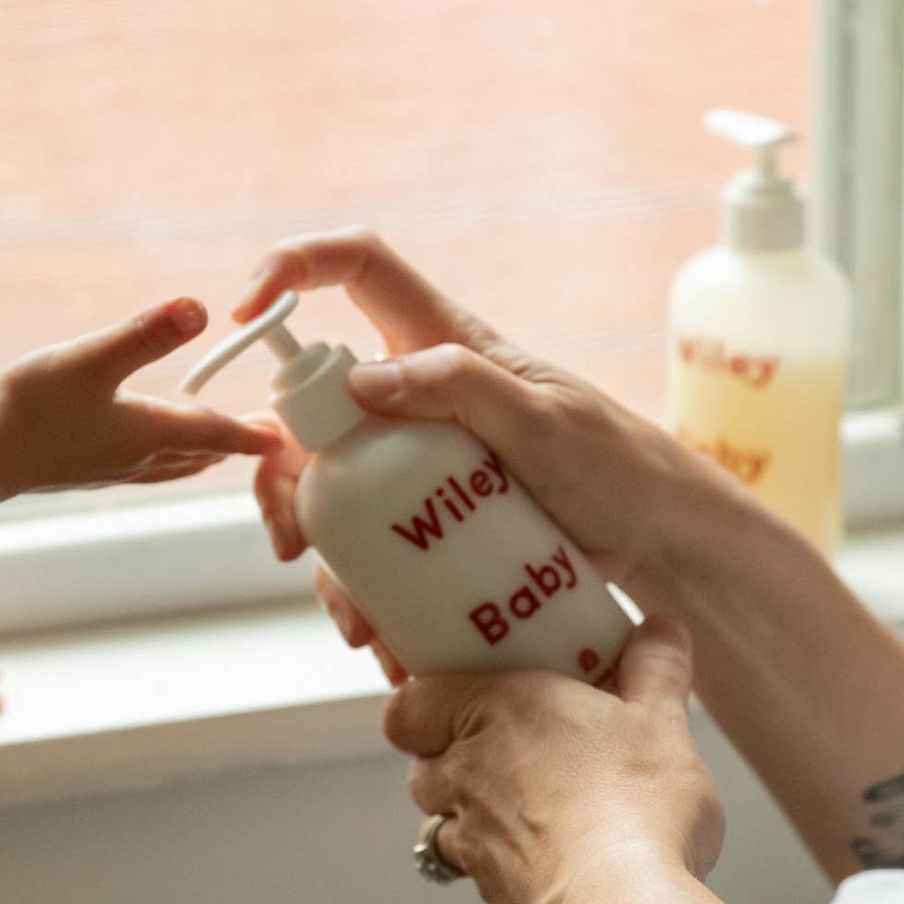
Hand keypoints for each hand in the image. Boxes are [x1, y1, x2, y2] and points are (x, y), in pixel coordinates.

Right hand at [0, 298, 280, 497]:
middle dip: (232, 445)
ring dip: (200, 455)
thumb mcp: (91, 359)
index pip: (215, 433)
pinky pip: (142, 468)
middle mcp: (138, 458)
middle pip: (200, 454)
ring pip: (171, 465)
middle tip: (263, 436)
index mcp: (149, 433)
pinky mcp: (85, 471)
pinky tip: (147, 451)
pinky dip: (165, 459)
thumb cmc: (30, 409)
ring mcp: (110, 469)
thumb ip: (145, 334)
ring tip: (216, 447)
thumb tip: (198, 307)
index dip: (251, 433)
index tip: (282, 438)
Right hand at [234, 233, 754, 651]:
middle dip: (282, 474)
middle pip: (310, 408)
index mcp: (440, 342)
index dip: (293, 268)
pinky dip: (358, 593)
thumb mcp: (546, 421)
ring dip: (323, 557)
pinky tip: (379, 635)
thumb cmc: (616, 465)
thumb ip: (461, 386)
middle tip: (292, 538)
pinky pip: (366, 548)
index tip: (246, 311)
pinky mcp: (424, 519)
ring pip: (328, 490)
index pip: (355, 269)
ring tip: (357, 619)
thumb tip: (361, 382)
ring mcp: (415, 460)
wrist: (657, 544)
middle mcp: (414, 395)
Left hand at [385, 616, 724, 903]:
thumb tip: (660, 630)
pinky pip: (481, 877)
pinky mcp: (491, 900)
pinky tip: (558, 866)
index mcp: (494, 712)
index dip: (426, 706)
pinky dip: (506, 869)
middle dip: (457, 761)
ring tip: (539, 812)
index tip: (463, 700)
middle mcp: (466, 776)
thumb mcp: (661, 722)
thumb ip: (655, 670)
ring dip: (476, 818)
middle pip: (425, 766)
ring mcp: (472, 843)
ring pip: (445, 824)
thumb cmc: (632, 808)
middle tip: (515, 751)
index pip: (410, 705)